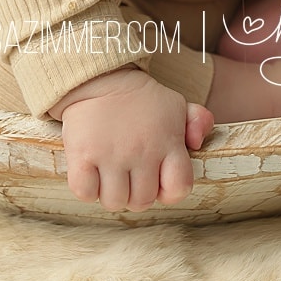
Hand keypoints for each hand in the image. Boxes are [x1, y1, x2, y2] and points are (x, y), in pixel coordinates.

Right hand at [48, 65, 211, 211]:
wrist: (100, 77)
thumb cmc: (140, 100)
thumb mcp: (176, 105)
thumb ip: (198, 122)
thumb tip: (196, 142)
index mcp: (167, 142)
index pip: (179, 188)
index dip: (168, 191)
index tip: (157, 181)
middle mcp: (141, 151)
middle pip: (141, 201)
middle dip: (135, 194)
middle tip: (128, 176)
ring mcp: (110, 154)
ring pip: (114, 202)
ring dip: (110, 193)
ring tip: (108, 175)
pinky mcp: (82, 154)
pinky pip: (85, 192)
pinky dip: (86, 189)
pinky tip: (90, 173)